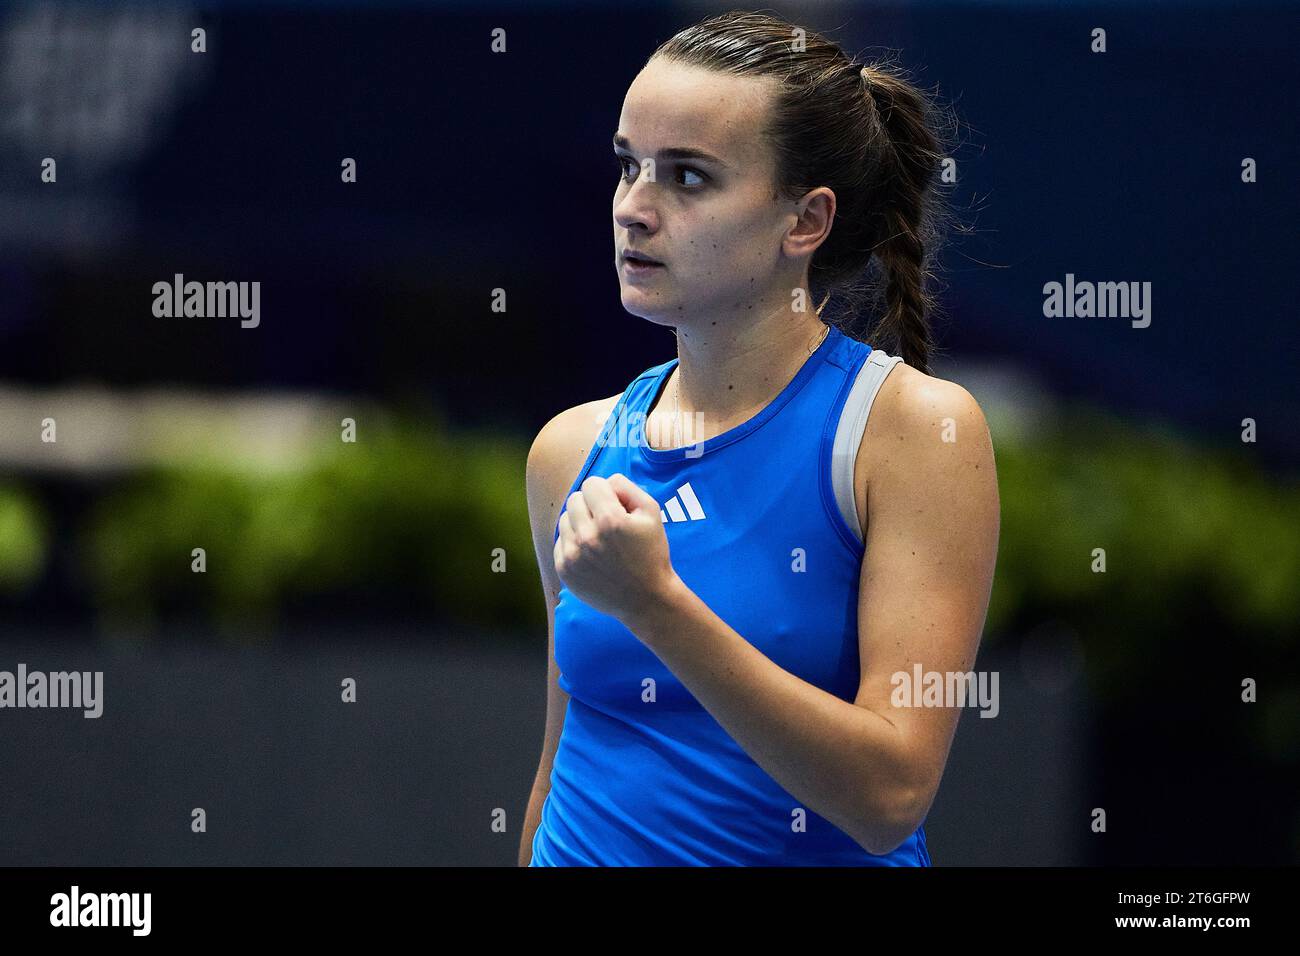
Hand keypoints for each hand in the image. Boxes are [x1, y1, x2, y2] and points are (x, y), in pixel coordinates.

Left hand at [553, 473, 679, 624]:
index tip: (615, 505)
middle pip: (575, 498)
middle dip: (591, 505)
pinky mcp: (564, 569)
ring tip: (599, 538)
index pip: (591, 483)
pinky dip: (573, 542)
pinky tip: (591, 554)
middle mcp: (587, 537)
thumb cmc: (651, 553)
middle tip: (607, 522)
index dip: (606, 491)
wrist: (646, 599)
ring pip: (564, 518)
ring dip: (580, 523)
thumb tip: (605, 482)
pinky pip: (560, 541)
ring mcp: (573, 555)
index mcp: (610, 520)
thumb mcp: (652, 513)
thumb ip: (627, 488)